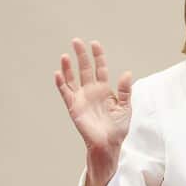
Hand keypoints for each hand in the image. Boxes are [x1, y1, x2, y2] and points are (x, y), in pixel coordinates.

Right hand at [53, 39, 132, 157]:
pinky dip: (61, 83)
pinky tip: (58, 73)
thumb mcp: (125, 107)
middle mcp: (91, 91)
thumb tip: (126, 73)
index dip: (98, 56)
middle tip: (76, 41)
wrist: (108, 144)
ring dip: (69, 67)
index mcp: (104, 90)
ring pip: (72, 79)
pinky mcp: (74, 107)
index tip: (94, 44)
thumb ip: (124, 90)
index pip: (100, 68)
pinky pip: (65, 93)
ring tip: (66, 55)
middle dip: (81, 55)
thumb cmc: (117, 128)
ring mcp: (81, 98)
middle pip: (85, 69)